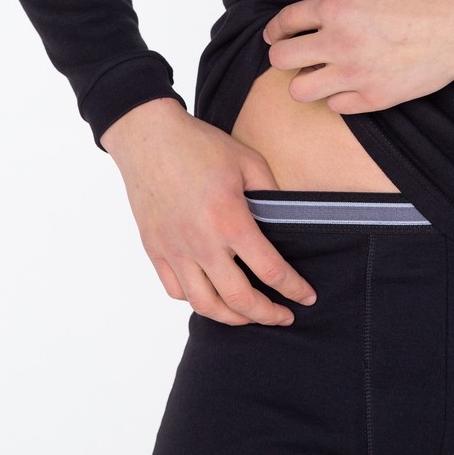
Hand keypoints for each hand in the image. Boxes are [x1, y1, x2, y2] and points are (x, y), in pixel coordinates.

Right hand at [101, 99, 317, 326]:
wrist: (148, 136)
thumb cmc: (198, 145)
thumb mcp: (248, 160)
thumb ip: (271, 192)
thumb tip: (285, 218)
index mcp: (230, 220)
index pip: (270, 270)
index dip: (293, 289)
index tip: (305, 298)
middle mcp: (201, 243)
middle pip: (238, 299)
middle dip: (266, 315)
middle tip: (282, 317)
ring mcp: (174, 249)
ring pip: (204, 304)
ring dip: (231, 318)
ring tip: (248, 315)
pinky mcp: (155, 249)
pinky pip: (176, 290)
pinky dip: (196, 301)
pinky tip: (211, 294)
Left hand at [261, 0, 453, 113]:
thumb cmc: (420, 1)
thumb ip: (337, 5)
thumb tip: (312, 21)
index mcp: (336, 7)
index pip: (285, 22)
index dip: (275, 30)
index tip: (275, 36)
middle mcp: (338, 42)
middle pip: (281, 60)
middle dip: (283, 56)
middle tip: (294, 56)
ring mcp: (354, 74)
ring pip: (300, 91)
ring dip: (305, 82)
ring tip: (319, 75)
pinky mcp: (373, 99)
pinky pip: (336, 106)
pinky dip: (339, 97)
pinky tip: (351, 86)